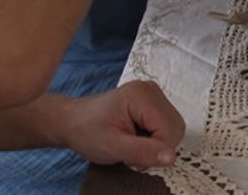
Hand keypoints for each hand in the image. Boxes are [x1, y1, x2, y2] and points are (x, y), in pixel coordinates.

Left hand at [57, 81, 184, 169]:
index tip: (131, 155)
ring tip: (132, 143)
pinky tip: (136, 136)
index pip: (169, 130)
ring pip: (173, 127)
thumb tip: (171, 157)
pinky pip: (167, 123)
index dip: (155, 150)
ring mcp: (153, 93)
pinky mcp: (152, 100)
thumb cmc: (87, 131)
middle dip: (157, 146)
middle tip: (131, 151)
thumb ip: (143, 152)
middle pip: (175, 127)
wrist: (73, 121)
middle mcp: (151, 89)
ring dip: (156, 142)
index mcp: (141, 95)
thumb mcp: (112, 146)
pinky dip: (155, 136)